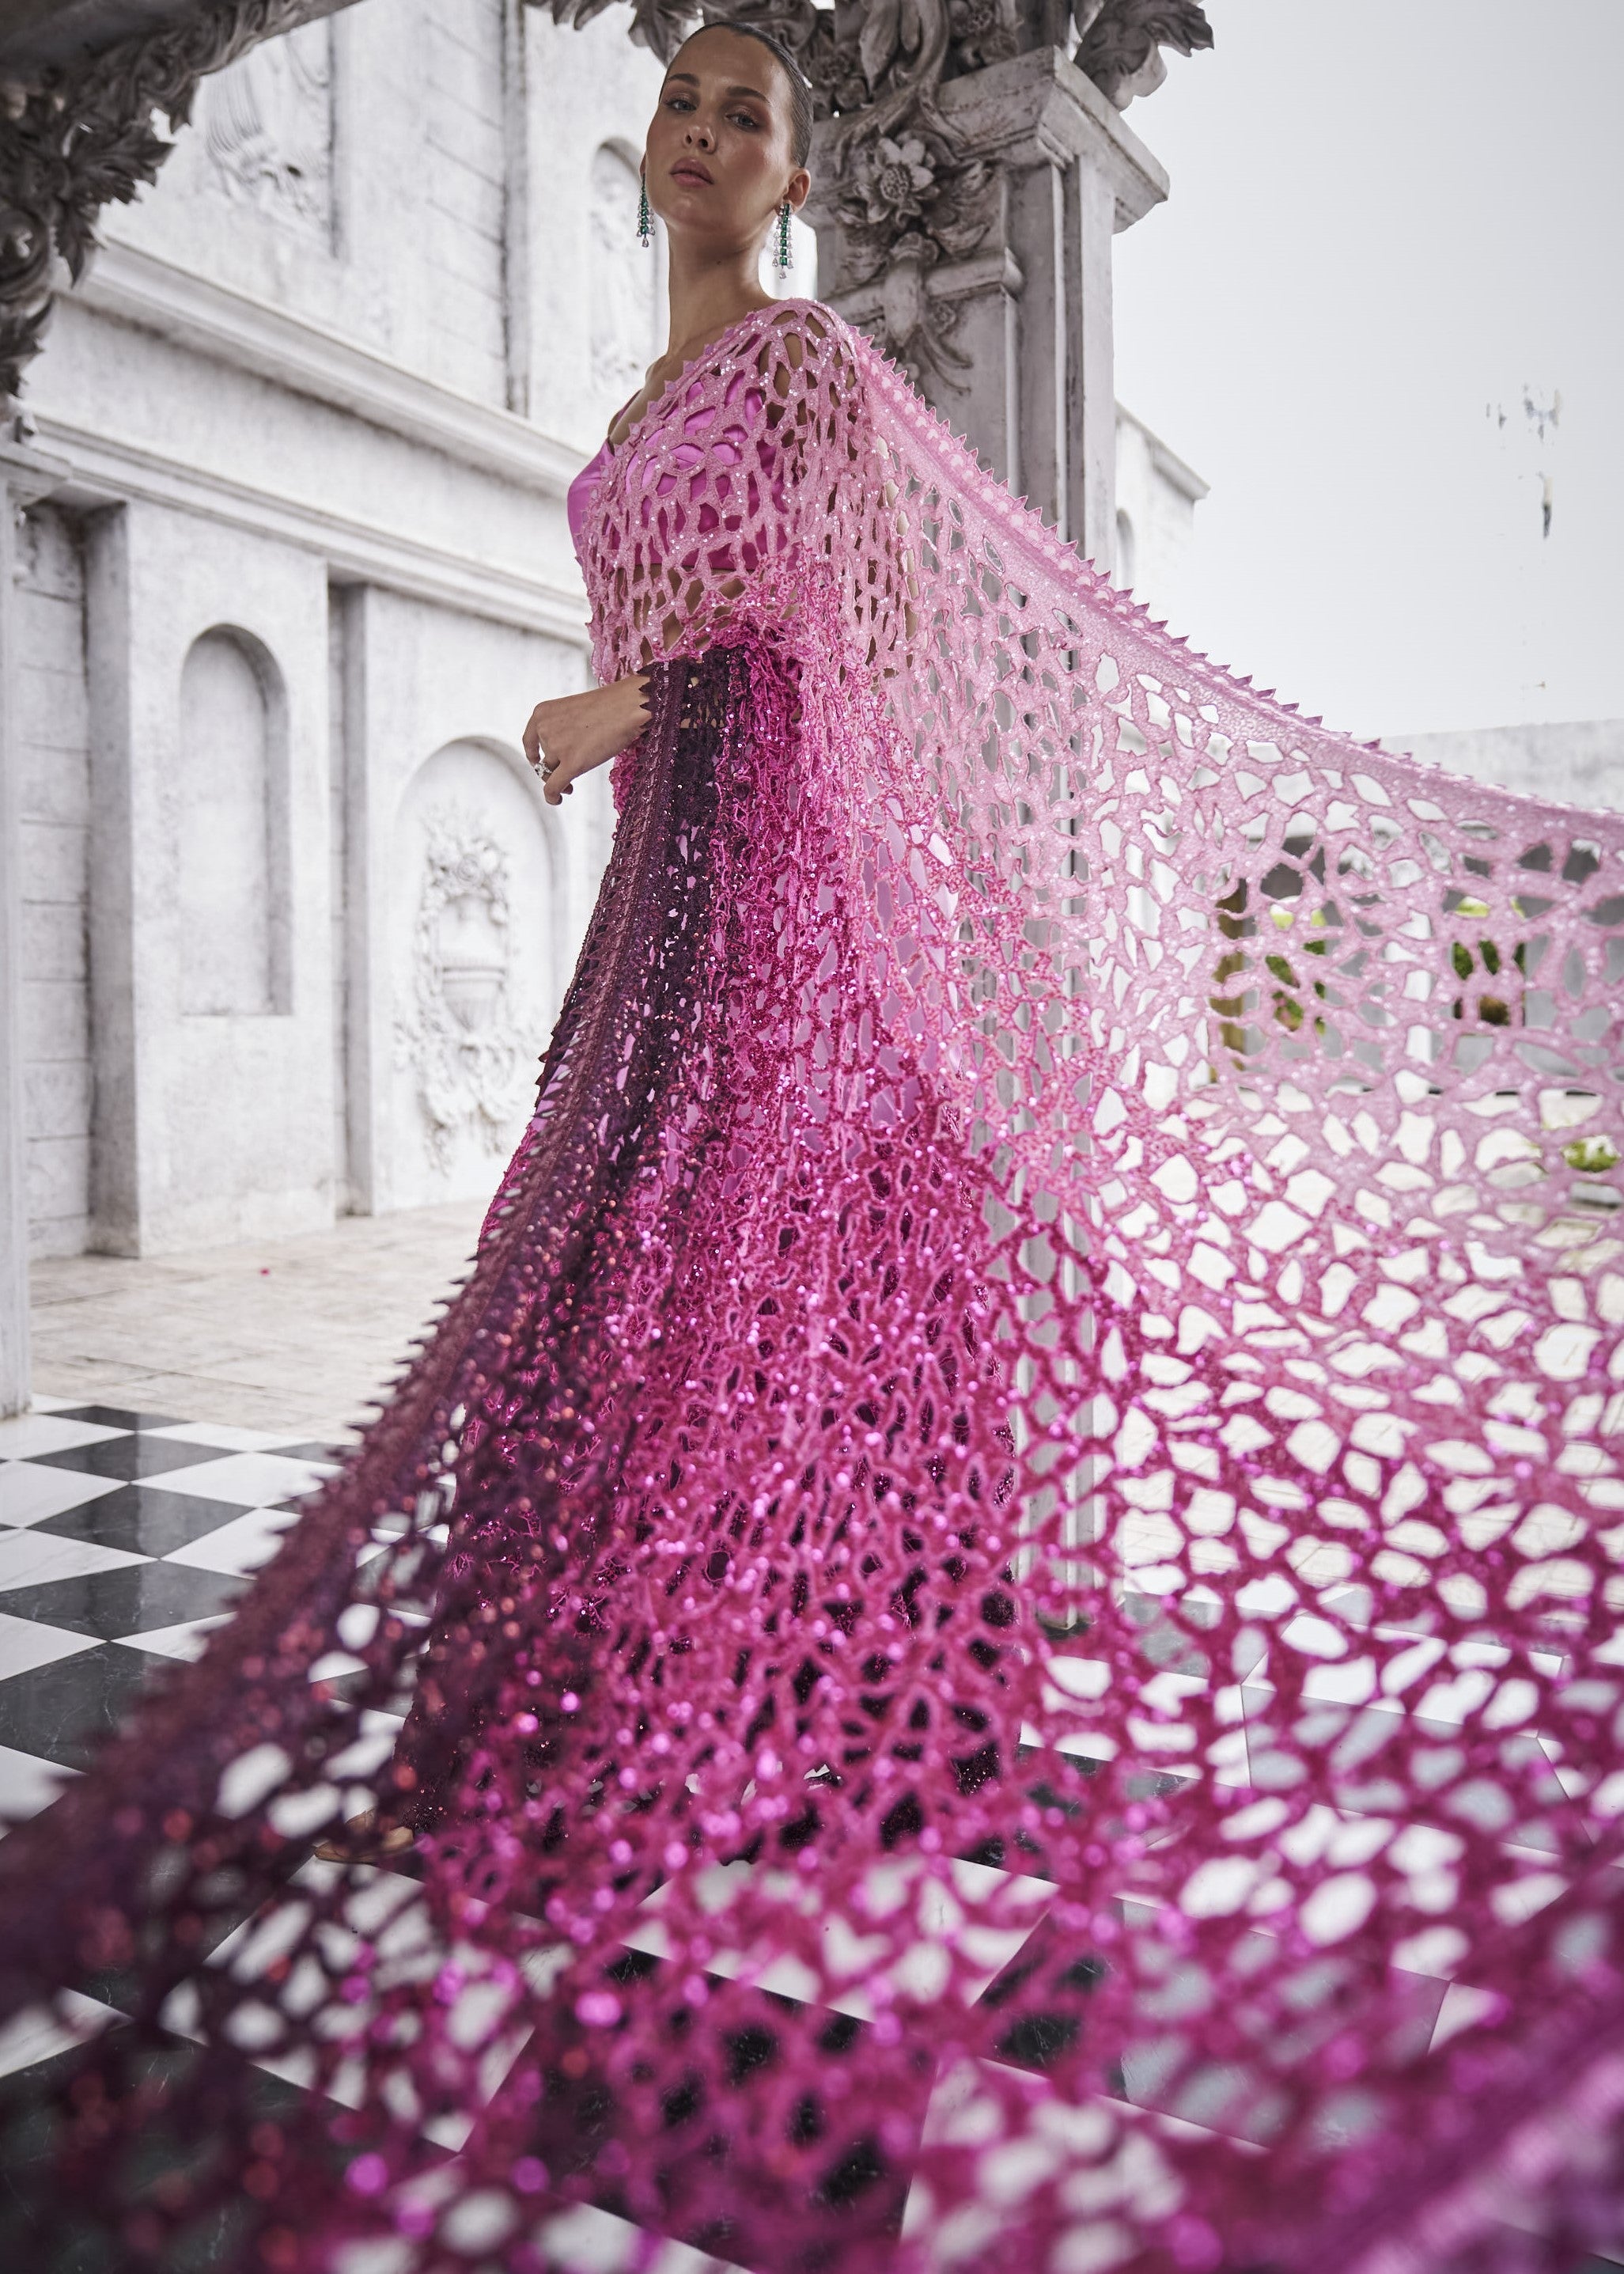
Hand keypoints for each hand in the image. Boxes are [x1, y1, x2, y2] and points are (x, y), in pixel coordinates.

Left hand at [524, 675, 648, 805]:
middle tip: (563, 778)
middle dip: (552, 770)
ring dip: (559, 781)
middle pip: (543, 759)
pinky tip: (557, 800)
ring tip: (570, 787)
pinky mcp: (571, 763)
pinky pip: (553, 787)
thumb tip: (559, 756)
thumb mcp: (575, 712)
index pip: (529, 740)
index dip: (533, 755)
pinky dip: (552, 797)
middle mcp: (544, 729)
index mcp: (542, 713)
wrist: (628, 706)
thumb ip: (562, 729)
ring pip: (551, 773)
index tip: (538, 762)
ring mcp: (557, 746)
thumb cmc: (611, 706)